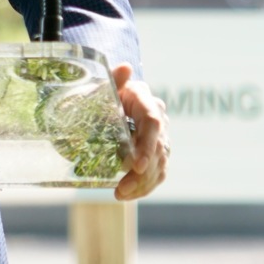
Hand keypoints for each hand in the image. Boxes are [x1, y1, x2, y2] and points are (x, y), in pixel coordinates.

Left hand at [111, 62, 169, 200]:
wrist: (105, 104)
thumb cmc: (102, 94)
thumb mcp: (103, 87)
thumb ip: (113, 79)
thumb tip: (125, 68)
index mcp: (145, 101)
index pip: (152, 124)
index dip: (147, 145)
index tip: (136, 165)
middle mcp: (158, 119)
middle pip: (157, 150)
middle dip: (141, 173)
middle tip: (120, 189)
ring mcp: (160, 138)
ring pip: (159, 165)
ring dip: (142, 184)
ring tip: (120, 195)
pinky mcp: (157, 154)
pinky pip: (158, 173)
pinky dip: (146, 187)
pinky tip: (129, 195)